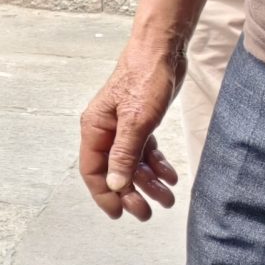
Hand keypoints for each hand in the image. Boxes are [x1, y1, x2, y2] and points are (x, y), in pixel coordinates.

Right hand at [79, 37, 183, 219]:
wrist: (163, 50)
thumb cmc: (144, 78)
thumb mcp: (136, 121)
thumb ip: (124, 154)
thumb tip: (115, 185)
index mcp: (95, 129)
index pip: (93, 170)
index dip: (104, 194)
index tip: (119, 213)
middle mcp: (106, 130)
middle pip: (114, 171)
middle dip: (131, 193)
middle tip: (147, 212)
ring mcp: (124, 127)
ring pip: (133, 164)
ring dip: (149, 182)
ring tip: (168, 198)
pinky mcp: (141, 122)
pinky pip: (146, 152)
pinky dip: (157, 165)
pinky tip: (170, 177)